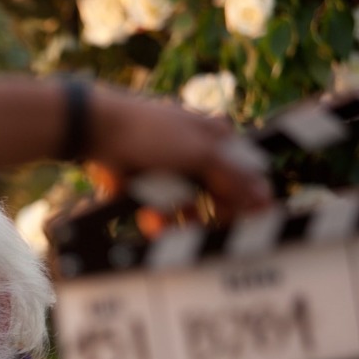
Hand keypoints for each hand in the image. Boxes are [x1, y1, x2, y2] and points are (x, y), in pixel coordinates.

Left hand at [89, 85, 272, 222]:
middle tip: (194, 229)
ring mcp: (169, 165)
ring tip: (154, 222)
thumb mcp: (199, 154)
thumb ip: (233, 177)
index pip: (243, 176)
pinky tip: (144, 215)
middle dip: (201, 215)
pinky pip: (155, 205)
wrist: (93, 129)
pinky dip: (152, 213)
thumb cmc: (150, 133)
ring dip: (171, 218)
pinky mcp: (143, 178)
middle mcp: (196, 150)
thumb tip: (264, 196)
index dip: (243, 203)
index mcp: (218, 137)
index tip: (241, 227)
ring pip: (182, 205)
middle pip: (212, 195)